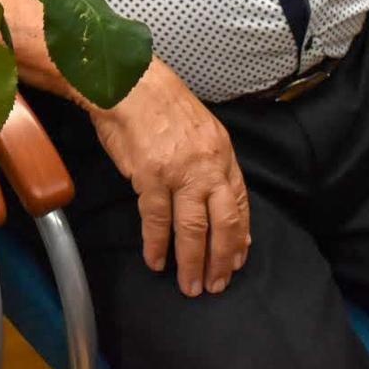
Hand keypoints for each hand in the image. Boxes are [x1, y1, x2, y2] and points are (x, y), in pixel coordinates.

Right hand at [91, 60, 249, 296]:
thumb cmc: (159, 101)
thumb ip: (210, 160)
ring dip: (192, 262)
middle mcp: (207, 165)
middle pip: (223, 223)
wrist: (128, 82)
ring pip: (192, 228)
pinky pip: (156, 220)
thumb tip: (214, 194)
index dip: (239, 236)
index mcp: (222, 152)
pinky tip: (156, 261)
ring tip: (190, 286)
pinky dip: (156, 245)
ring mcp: (180, 172)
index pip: (240, 203)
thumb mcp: (200, 126)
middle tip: (216, 285)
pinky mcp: (150, 177)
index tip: (237, 259)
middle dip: (221, 259)